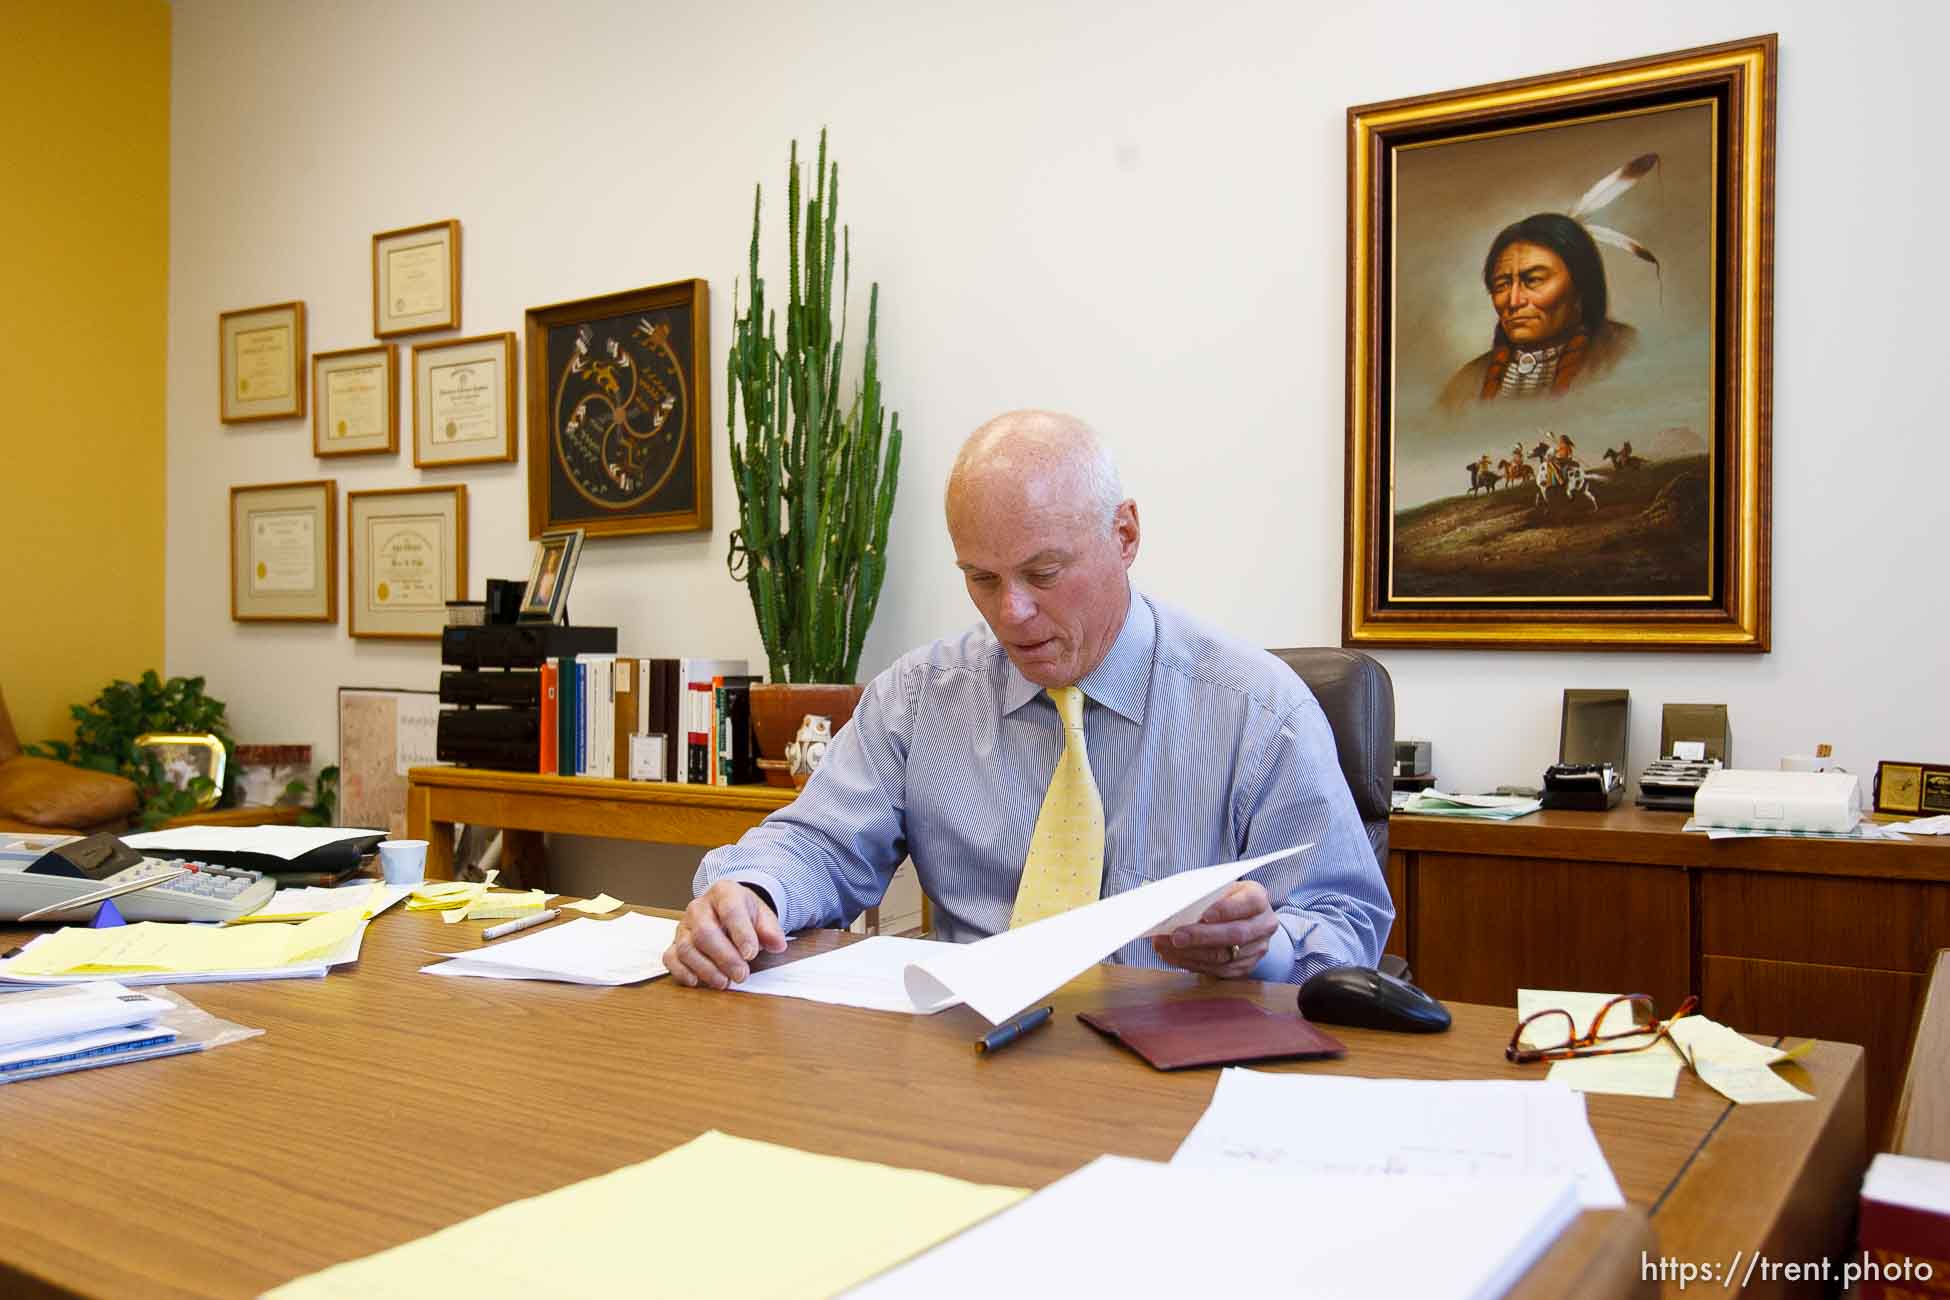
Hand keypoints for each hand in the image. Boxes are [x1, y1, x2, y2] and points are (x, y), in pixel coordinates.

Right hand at [664, 882, 787, 987]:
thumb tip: (777, 945)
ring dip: (706, 969)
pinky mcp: (674, 942)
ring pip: (686, 948)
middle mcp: (699, 907)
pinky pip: (670, 957)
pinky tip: (696, 981)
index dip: (741, 934)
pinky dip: (681, 972)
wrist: (727, 909)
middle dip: (724, 957)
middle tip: (741, 975)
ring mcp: (684, 925)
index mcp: (724, 893)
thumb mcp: (763, 915)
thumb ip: (771, 930)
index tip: (751, 954)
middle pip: (705, 932)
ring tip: (724, 982)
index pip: (730, 911)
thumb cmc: (744, 914)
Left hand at [1150, 880, 1276, 979]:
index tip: (1204, 915)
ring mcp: (1256, 949)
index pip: (1249, 903)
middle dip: (1201, 936)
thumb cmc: (1225, 899)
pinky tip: (1173, 956)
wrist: (1244, 919)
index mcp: (1258, 899)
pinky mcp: (1244, 967)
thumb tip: (1174, 904)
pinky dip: (1191, 963)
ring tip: (1164, 946)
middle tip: (1176, 936)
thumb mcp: (1221, 888)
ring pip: (1224, 956)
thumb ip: (1205, 895)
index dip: (1227, 909)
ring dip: (1190, 953)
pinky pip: (1217, 970)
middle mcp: (1263, 925)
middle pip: (1235, 934)